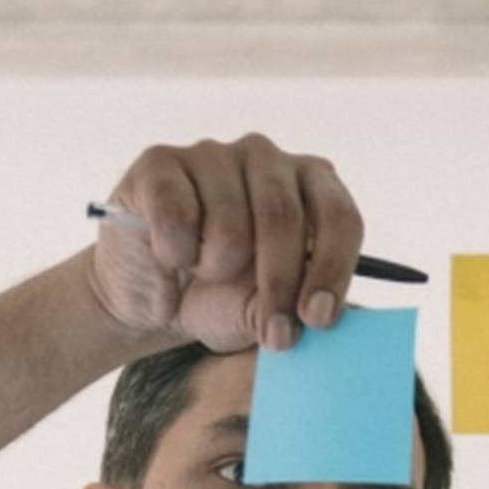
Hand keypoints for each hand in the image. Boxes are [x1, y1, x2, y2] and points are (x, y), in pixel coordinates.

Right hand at [86, 134, 365, 356]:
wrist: (149, 297)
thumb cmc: (220, 297)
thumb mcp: (264, 311)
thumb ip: (293, 308)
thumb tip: (314, 314)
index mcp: (311, 184)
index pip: (339, 216)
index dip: (332, 270)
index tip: (318, 318)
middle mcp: (266, 158)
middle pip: (284, 219)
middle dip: (279, 286)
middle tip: (274, 335)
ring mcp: (212, 154)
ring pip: (229, 226)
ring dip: (215, 269)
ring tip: (204, 271)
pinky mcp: (160, 162)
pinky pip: (177, 218)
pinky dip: (174, 253)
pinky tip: (170, 254)